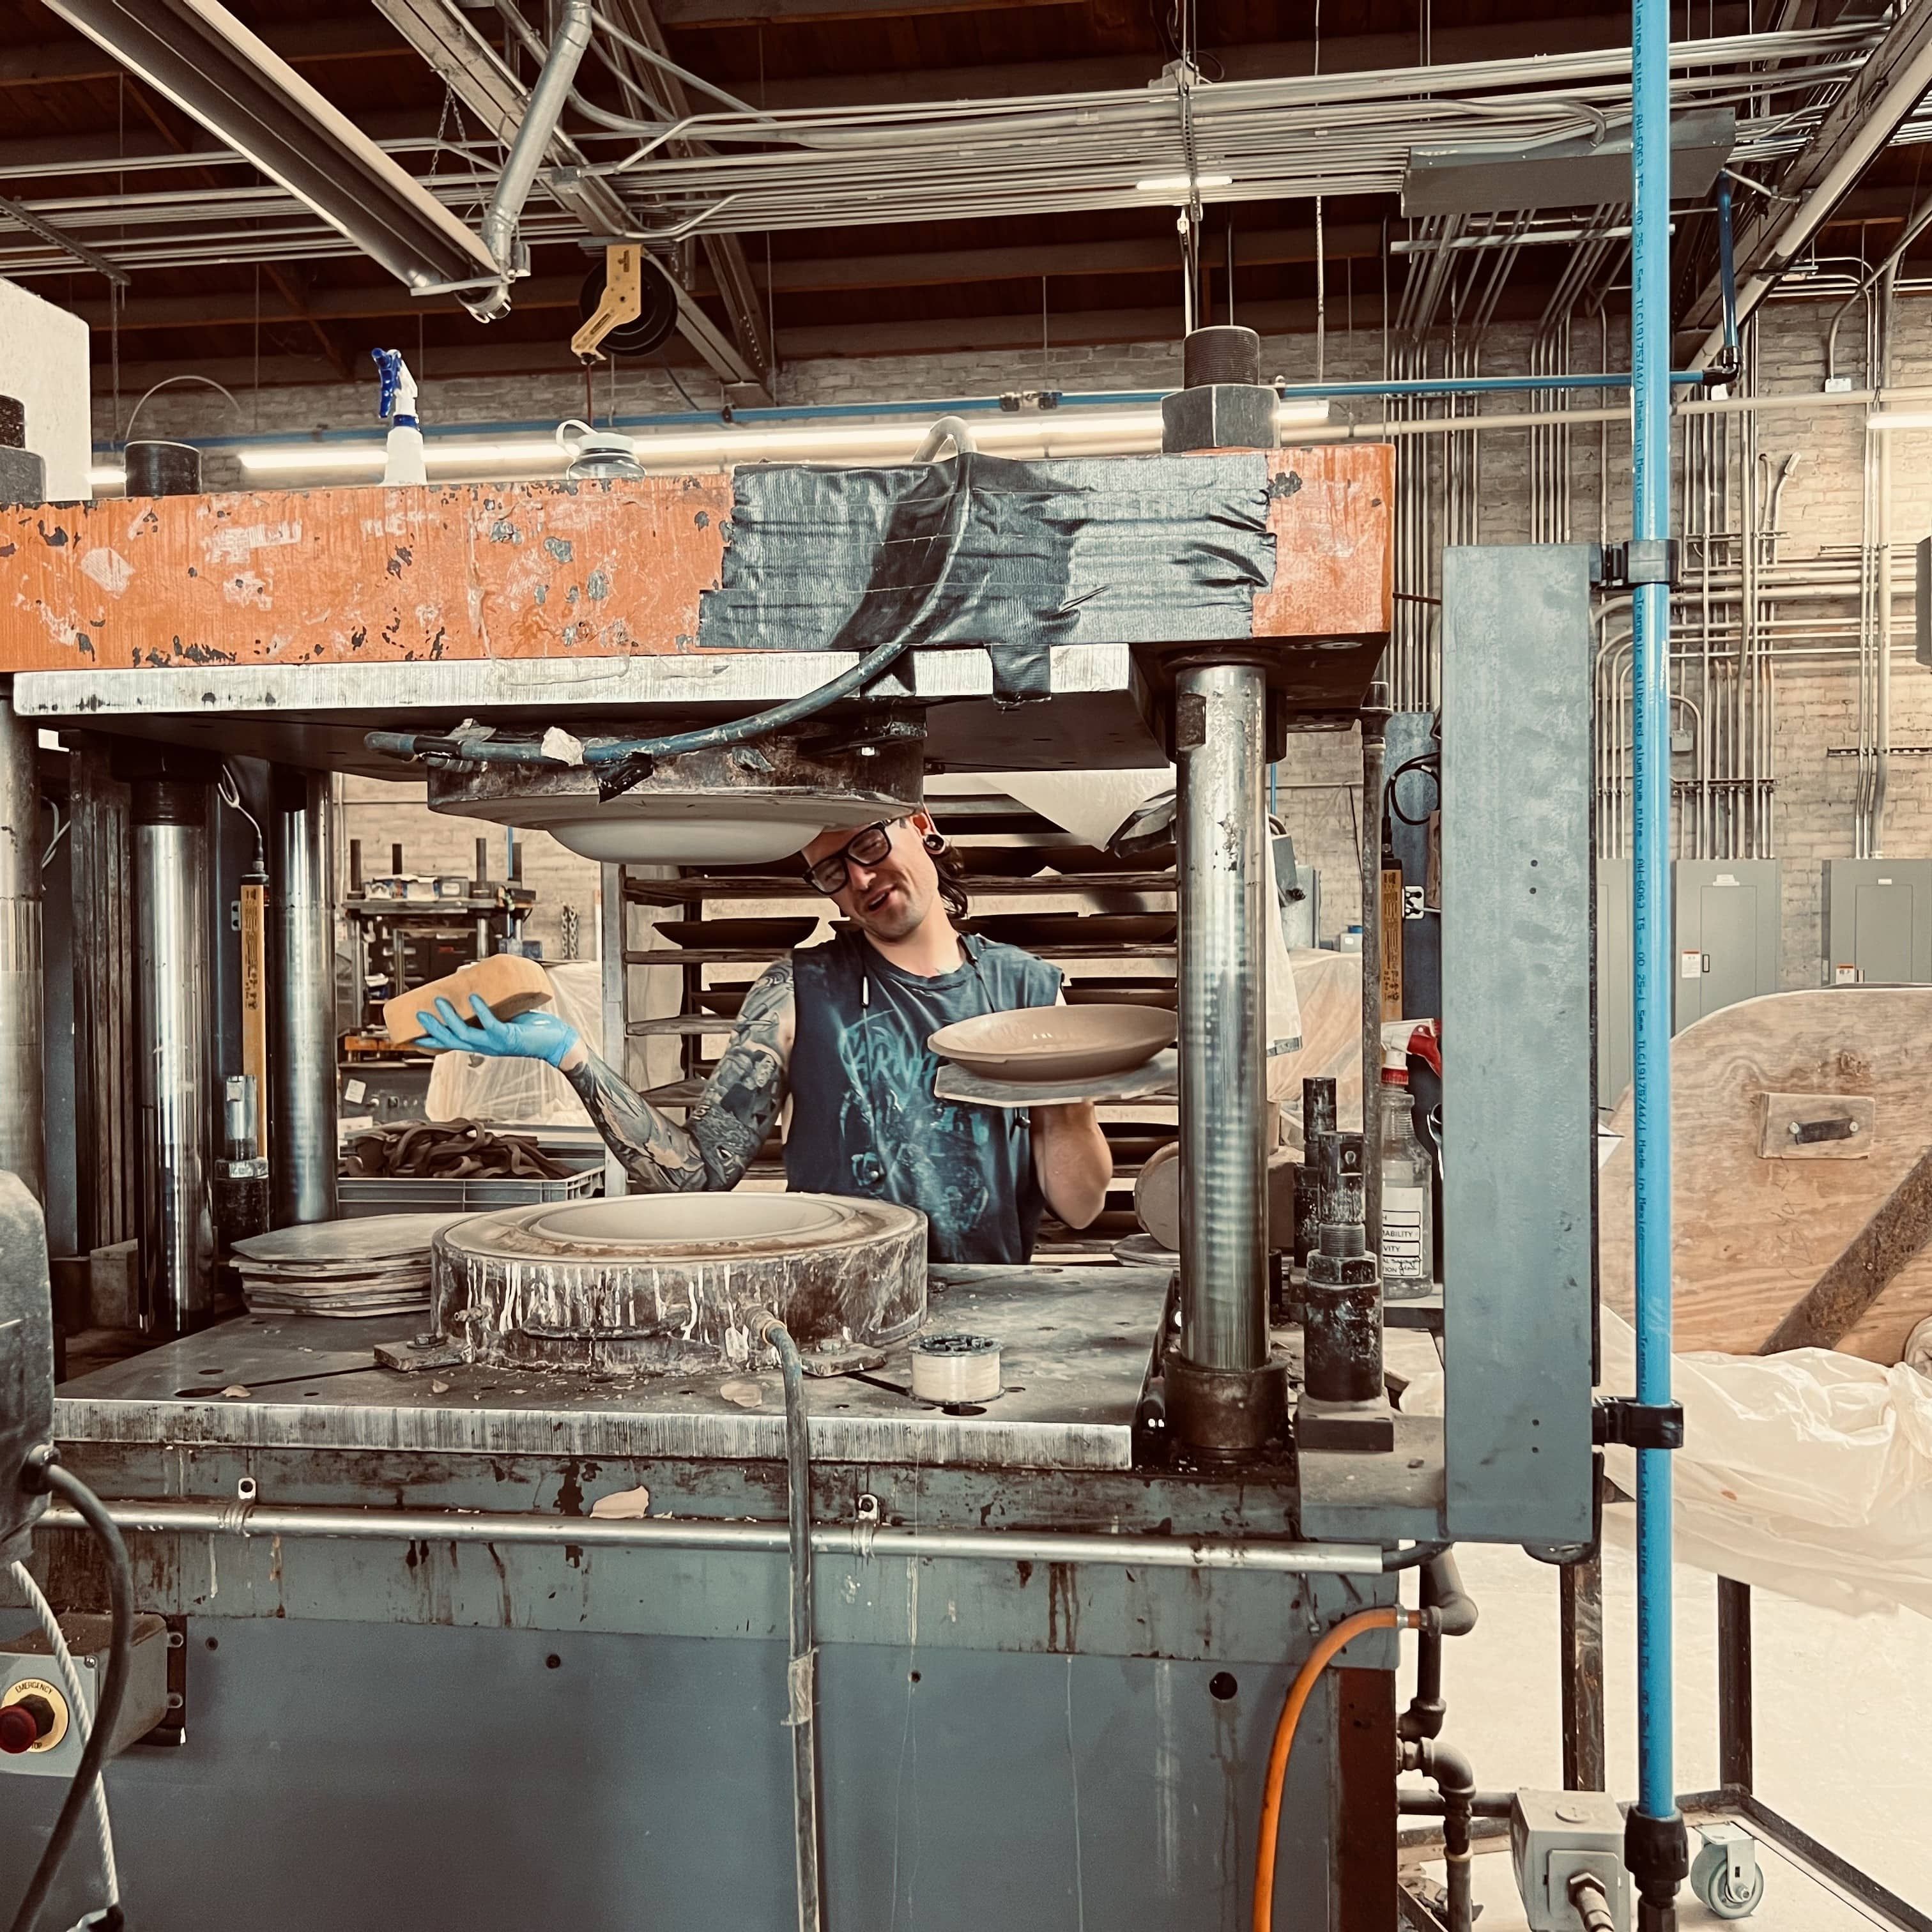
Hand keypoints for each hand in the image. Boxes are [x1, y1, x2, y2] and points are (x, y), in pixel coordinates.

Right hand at [413, 995, 581, 1070]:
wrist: (556, 1043)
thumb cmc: (533, 1031)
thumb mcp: (505, 1019)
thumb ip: (491, 1009)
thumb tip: (477, 988)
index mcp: (483, 1043)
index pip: (452, 1044)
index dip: (433, 1040)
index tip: (414, 1035)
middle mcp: (486, 1046)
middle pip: (452, 1040)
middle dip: (434, 1029)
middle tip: (419, 1015)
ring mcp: (495, 1043)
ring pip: (464, 1033)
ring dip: (450, 1017)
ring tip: (441, 1001)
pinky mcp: (507, 1036)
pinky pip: (489, 1023)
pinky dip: (480, 1010)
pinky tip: (474, 997)